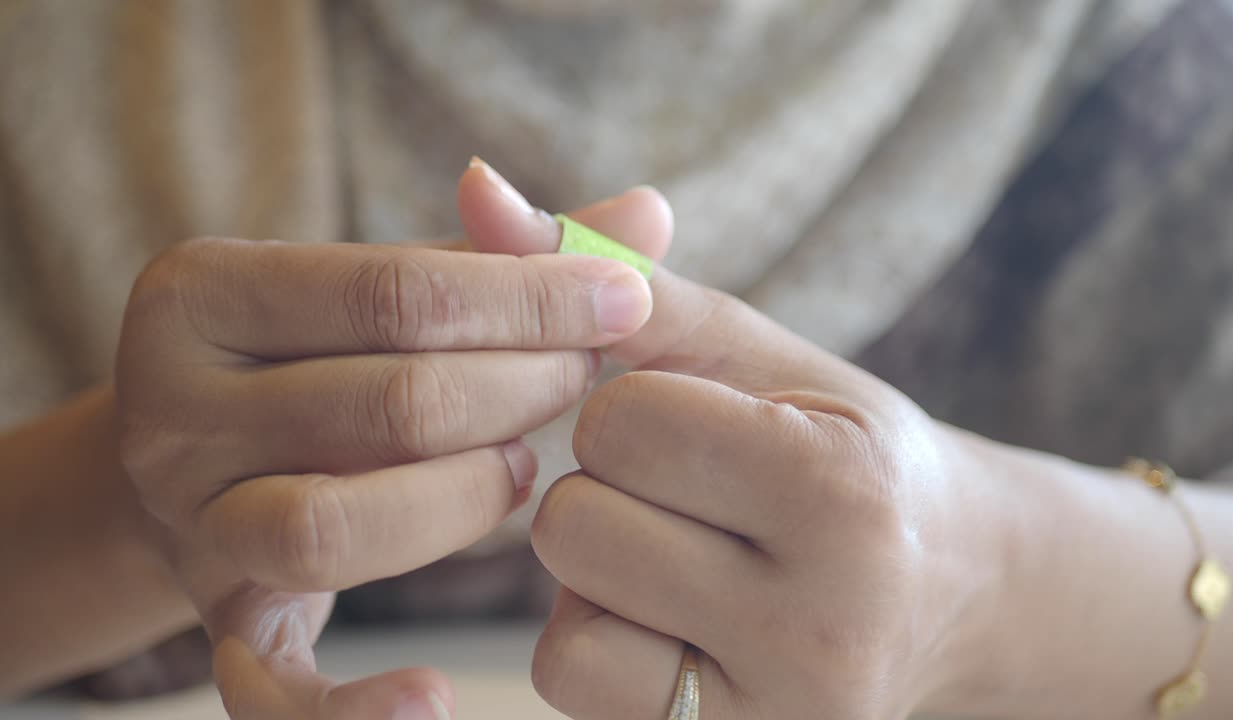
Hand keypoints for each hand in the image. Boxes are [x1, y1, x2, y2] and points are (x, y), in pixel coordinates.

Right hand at [113, 169, 656, 718]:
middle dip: (520, 392)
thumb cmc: (329, 347)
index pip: (395, 290)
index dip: (530, 299)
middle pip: (383, 407)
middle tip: (583, 382)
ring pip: (328, 529)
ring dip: (461, 502)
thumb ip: (512, 256)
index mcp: (202, 293)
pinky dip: (352, 710)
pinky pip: (268, 690)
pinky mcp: (221, 620)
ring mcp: (190, 522)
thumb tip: (650, 214)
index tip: (627, 299)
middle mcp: (171, 408)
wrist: (209, 446)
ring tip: (521, 472)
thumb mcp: (396, 282)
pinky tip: (436, 698)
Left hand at [461, 171, 987, 718]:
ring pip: (565, 624)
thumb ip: (621, 281)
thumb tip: (474, 189)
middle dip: (610, 490)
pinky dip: (599, 642)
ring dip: (597, 573)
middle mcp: (822, 625)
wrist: (958, 591)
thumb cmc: (844, 452)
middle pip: (577, 526)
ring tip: (680, 555)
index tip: (692, 423)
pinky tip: (670, 618)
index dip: (634, 409)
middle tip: (687, 493)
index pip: (623, 425)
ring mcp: (778, 714)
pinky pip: (577, 686)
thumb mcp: (760, 355)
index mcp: (839, 495)